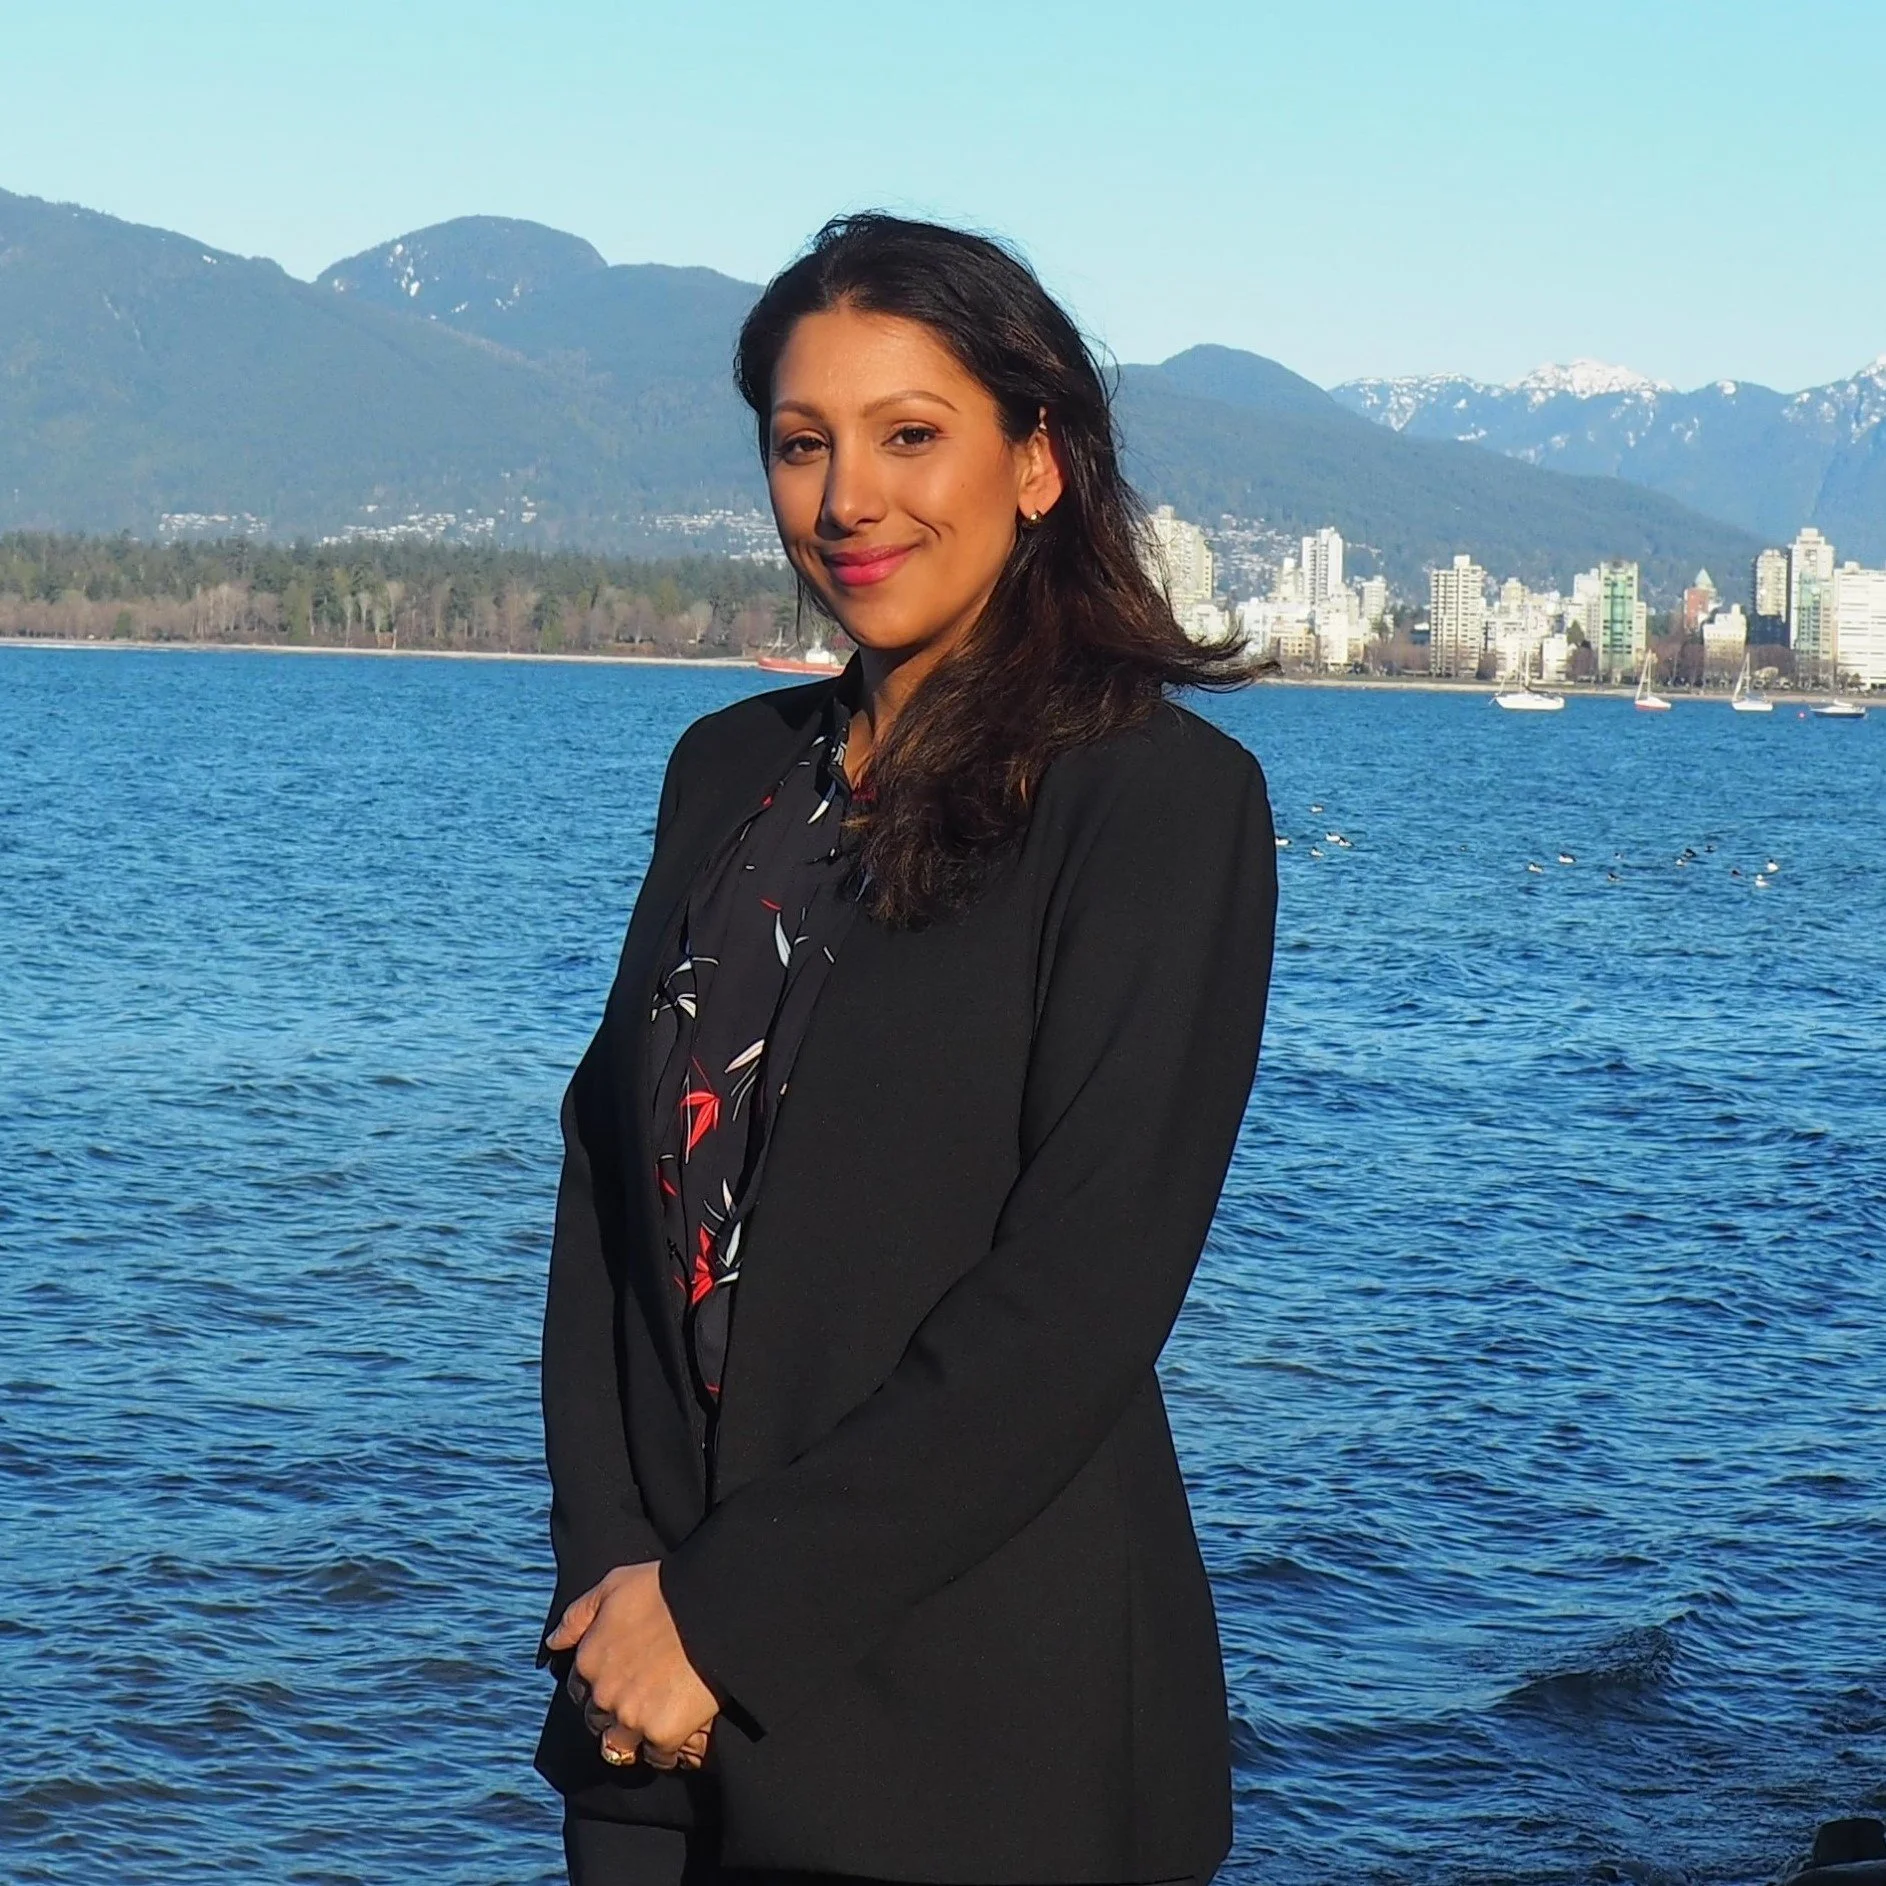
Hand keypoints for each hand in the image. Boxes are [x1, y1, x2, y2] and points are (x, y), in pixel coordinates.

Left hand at [546, 1562, 717, 1767]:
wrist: (714, 1608)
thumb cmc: (667, 1590)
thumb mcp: (615, 1585)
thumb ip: (578, 1615)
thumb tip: (553, 1643)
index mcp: (589, 1659)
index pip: (580, 1691)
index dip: (600, 1686)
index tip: (621, 1680)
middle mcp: (603, 1693)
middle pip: (598, 1721)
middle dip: (615, 1713)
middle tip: (643, 1700)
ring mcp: (631, 1717)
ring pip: (621, 1747)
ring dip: (635, 1739)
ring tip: (657, 1723)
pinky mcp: (662, 1734)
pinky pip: (658, 1757)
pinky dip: (667, 1750)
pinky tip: (680, 1731)